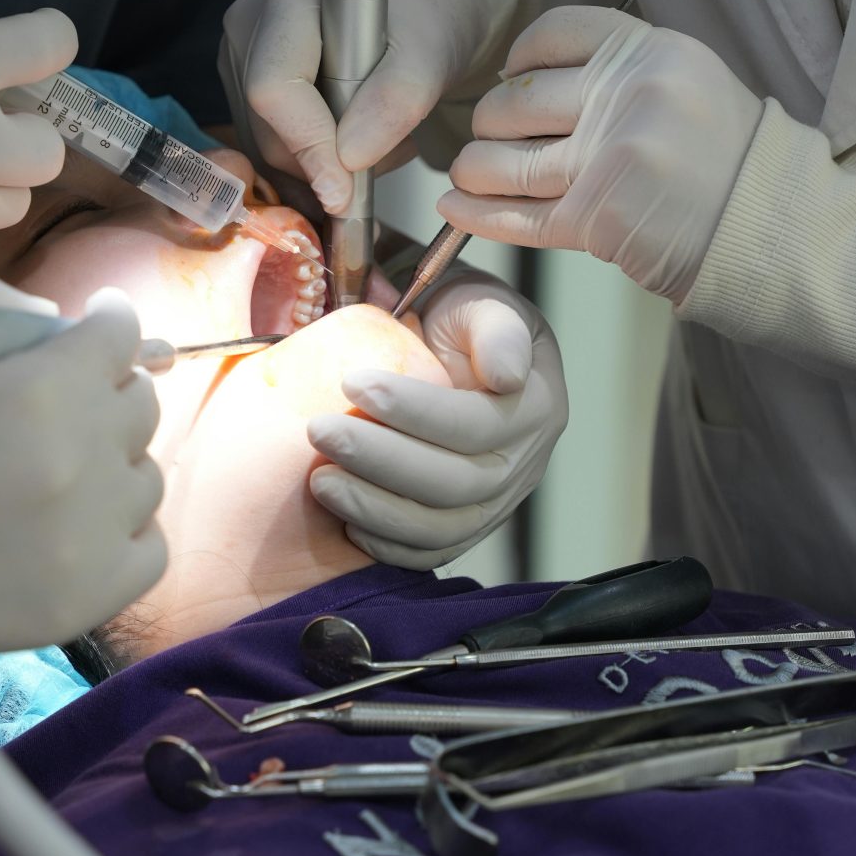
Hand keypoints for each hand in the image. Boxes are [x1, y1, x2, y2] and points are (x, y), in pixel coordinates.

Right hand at [0, 274, 165, 714]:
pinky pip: (150, 550)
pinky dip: (123, 530)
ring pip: (145, 476)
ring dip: (110, 464)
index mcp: (39, 391)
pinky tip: (76, 524)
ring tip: (51, 472)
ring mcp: (89, 541)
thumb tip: (66, 323)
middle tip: (59, 404)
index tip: (96, 326)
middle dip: (104, 391)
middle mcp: (80, 463)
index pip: (121, 335)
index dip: (106, 323)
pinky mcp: (84, 602)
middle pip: (140, 404)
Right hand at [220, 0, 504, 214]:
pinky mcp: (247, 90)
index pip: (275, 87)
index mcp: (290, 0)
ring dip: (325, 167)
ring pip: (266, 146)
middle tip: (388, 154)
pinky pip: (271, 148)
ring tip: (380, 140)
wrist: (422, 9)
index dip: (308, 146)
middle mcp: (252, 27)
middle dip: (325, 161)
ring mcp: (243, 59)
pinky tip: (354, 143)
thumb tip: (348, 157)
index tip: (343, 193)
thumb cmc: (427, 17)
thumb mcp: (430, 55)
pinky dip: (315, 164)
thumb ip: (395, 101)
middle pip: (268, 126)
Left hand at [307, 276, 566, 568]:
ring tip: (320, 480)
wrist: (447, 351)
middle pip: (456, 483)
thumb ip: (497, 330)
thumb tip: (507, 376)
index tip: (352, 382)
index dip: (414, 410)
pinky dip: (384, 544)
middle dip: (381, 461)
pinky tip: (343, 518)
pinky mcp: (462, 527)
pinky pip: (428, 553)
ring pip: (441, 528)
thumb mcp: (482, 302)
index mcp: (535, 405)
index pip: (476, 424)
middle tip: (319, 431)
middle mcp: (521, 463)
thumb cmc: (460, 321)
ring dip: (374, 508)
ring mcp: (495, 503)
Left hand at [440, 9, 761, 304]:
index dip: (519, 57)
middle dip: (490, 122)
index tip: (511, 77)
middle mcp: (628, 98)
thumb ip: (616, 70)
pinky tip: (455, 208)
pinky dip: (477, 214)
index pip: (555, 33)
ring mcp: (611, 159)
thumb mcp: (686, 79)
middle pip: (516, 100)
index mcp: (651, 52)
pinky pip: (518, 216)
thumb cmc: (723, 156)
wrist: (767, 223)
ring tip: (471, 174)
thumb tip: (519, 76)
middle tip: (493, 137)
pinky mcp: (598, 219)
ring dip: (475, 170)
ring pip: (507, 161)